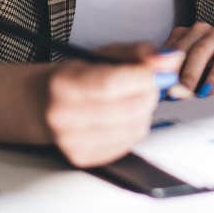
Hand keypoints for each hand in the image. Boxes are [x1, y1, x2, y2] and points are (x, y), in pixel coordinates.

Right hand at [39, 43, 182, 166]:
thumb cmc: (77, 76)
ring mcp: (72, 141)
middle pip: (128, 109)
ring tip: (134, 99)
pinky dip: (134, 128)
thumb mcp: (103, 54)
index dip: (143, 77)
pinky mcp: (83, 158)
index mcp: (64, 83)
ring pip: (133, 129)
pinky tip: (125, 117)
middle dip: (150, 94)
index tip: (160, 71)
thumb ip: (139, 53)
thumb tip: (171, 60)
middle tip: (150, 84)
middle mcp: (64, 116)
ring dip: (145, 112)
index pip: (111, 83)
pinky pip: (128, 144)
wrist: (42, 104)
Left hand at [162, 23, 213, 97]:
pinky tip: (208, 89)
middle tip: (164, 93)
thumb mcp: (196, 73)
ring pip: (200, 51)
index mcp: (184, 35)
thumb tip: (157, 95)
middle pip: (179, 50)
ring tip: (184, 93)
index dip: (157, 69)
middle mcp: (199, 31)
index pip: (165, 51)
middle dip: (171, 74)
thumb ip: (178, 78)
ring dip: (190, 74)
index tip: (150, 89)